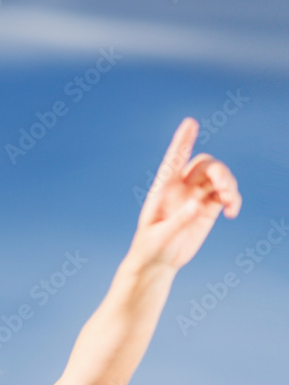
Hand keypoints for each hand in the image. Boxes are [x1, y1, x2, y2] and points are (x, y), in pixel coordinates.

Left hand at [132, 118, 240, 270]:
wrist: (157, 262)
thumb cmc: (151, 247)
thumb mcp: (161, 236)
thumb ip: (179, 220)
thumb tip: (197, 204)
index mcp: (163, 188)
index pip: (174, 159)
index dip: (183, 141)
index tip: (190, 123)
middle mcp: (181, 187)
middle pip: (205, 165)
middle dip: (219, 171)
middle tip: (224, 187)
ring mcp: (196, 196)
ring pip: (218, 178)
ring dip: (229, 184)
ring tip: (230, 202)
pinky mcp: (207, 209)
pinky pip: (225, 196)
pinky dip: (233, 199)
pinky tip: (232, 212)